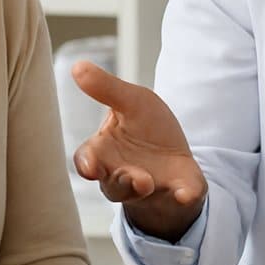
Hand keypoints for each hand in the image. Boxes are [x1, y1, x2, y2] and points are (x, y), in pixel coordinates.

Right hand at [71, 61, 207, 241]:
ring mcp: (148, 188)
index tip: (90, 167)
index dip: (87, 163)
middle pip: (112, 183)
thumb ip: (107, 88)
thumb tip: (78, 66)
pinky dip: (182, 196)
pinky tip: (186, 194)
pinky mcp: (176, 194)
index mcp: (105, 151)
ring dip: (140, 186)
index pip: (88, 159)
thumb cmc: (146, 129)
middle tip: (133, 177)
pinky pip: (179, 198)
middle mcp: (120, 174)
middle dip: (120, 181)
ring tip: (147, 182)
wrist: (174, 156)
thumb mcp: (132, 101)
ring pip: (136, 193)